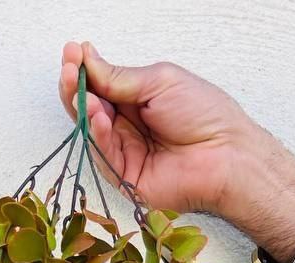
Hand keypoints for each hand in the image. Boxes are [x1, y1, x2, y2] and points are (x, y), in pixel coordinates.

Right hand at [58, 41, 294, 262]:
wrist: (226, 155)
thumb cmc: (204, 114)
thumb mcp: (159, 81)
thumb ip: (120, 77)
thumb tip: (88, 59)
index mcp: (139, 100)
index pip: (102, 84)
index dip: (85, 70)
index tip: (72, 52)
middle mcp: (129, 126)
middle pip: (91, 107)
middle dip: (76, 87)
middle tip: (68, 68)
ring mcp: (126, 152)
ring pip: (92, 130)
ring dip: (83, 107)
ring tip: (78, 87)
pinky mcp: (126, 178)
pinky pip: (104, 155)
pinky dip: (97, 134)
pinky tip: (97, 114)